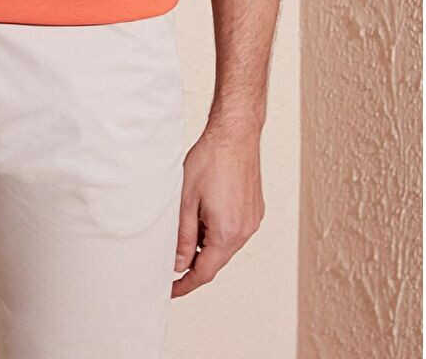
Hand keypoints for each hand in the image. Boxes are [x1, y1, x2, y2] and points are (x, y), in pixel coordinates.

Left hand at [171, 121, 264, 296]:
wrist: (235, 134)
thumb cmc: (210, 160)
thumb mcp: (185, 200)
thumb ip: (183, 236)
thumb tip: (178, 264)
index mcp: (226, 234)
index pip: (204, 272)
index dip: (184, 284)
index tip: (170, 291)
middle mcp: (244, 232)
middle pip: (215, 260)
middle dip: (194, 261)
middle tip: (172, 251)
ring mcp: (252, 221)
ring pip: (225, 246)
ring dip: (206, 243)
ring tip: (188, 220)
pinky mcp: (255, 210)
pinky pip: (234, 231)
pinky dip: (218, 231)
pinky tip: (205, 211)